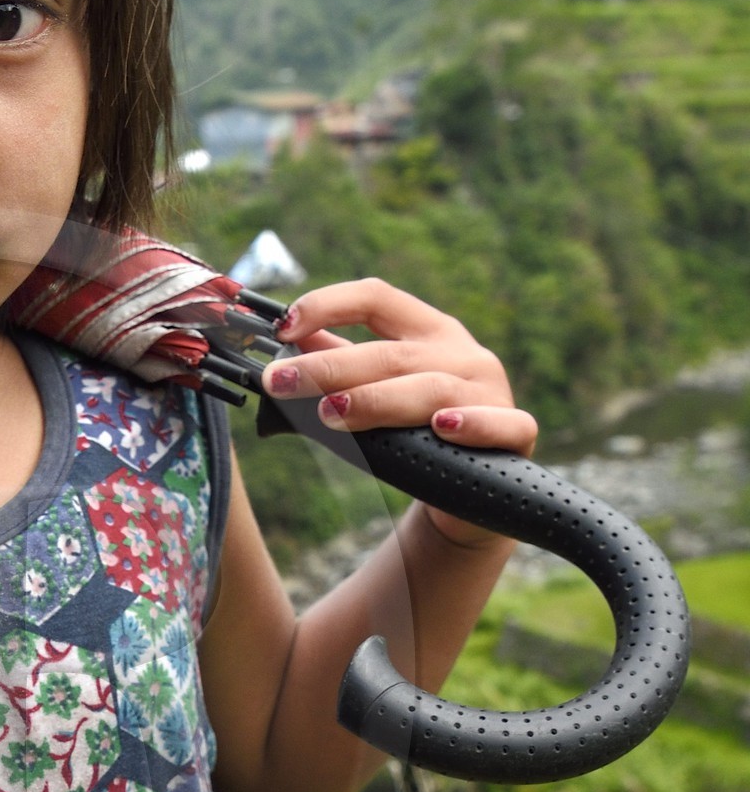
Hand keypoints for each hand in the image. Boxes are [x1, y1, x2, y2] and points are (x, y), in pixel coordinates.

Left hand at [261, 279, 536, 545]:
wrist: (468, 494)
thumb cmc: (412, 437)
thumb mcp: (373, 395)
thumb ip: (334, 367)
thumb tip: (274, 350)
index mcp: (425, 331)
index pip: (375, 297)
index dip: (328, 303)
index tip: (283, 327)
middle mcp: (461, 352)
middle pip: (390, 352)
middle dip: (330, 367)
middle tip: (280, 382)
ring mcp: (490, 390)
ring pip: (432, 389)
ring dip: (377, 400)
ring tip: (330, 413)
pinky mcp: (516, 433)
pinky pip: (500, 425)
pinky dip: (472, 425)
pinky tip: (442, 427)